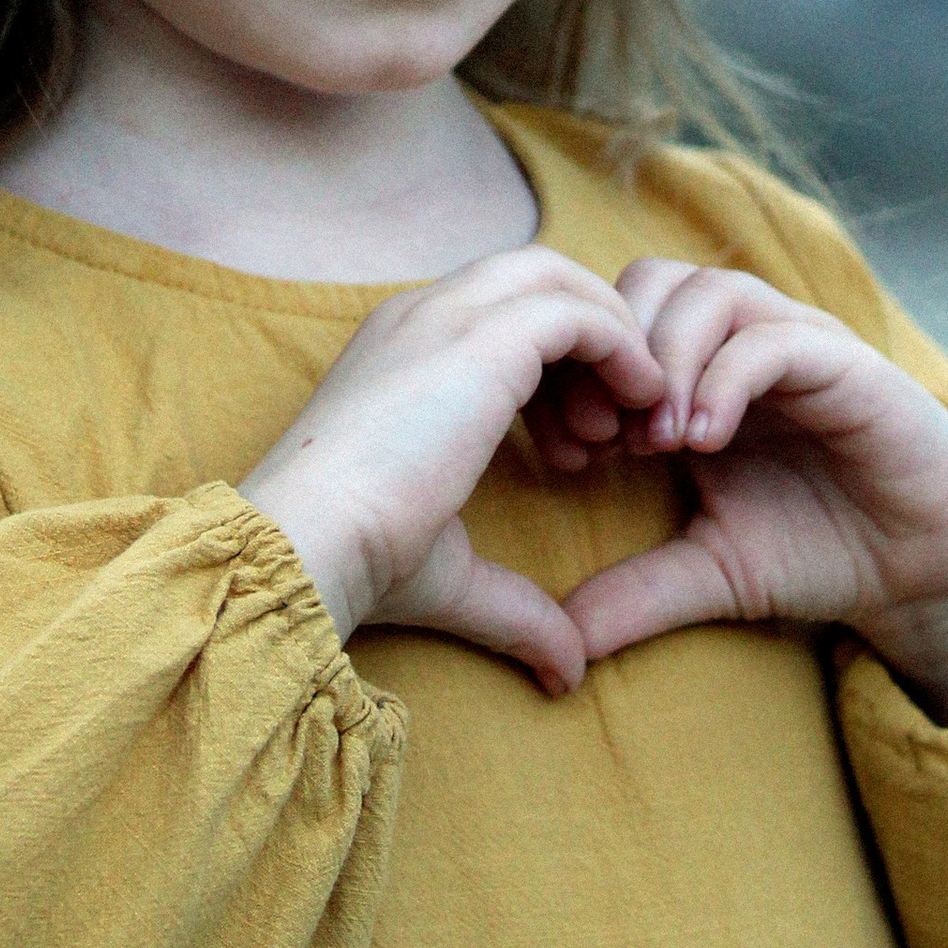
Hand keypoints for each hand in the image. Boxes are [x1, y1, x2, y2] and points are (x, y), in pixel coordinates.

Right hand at [239, 248, 669, 696]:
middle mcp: (420, 314)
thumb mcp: (450, 571)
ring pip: (558, 279)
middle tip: (617, 427)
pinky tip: (638, 409)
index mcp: (399, 350)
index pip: (497, 314)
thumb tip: (568, 671)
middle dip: (590, 337)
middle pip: (533, 277)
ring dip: (613, 340)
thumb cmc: (358, 562)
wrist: (309, 543)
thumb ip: (515, 605)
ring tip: (633, 425)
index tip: (579, 450)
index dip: (555, 371)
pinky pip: (579, 311)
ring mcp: (448, 315)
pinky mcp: (484, 337)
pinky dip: (623, 349)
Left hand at [538, 263, 947, 731]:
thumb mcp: (711, 572)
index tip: (566, 451)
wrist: (928, 573)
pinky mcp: (849, 364)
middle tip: (602, 439)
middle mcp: (745, 340)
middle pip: (652, 278)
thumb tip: (558, 640)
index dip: (579, 369)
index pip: (617, 315)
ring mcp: (798, 343)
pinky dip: (727, 378)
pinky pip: (775, 339)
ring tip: (656, 444)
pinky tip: (704, 442)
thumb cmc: (821, 553)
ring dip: (668, 360)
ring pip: (711, 292)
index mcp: (701, 370)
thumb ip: (636, 592)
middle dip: (614, 352)